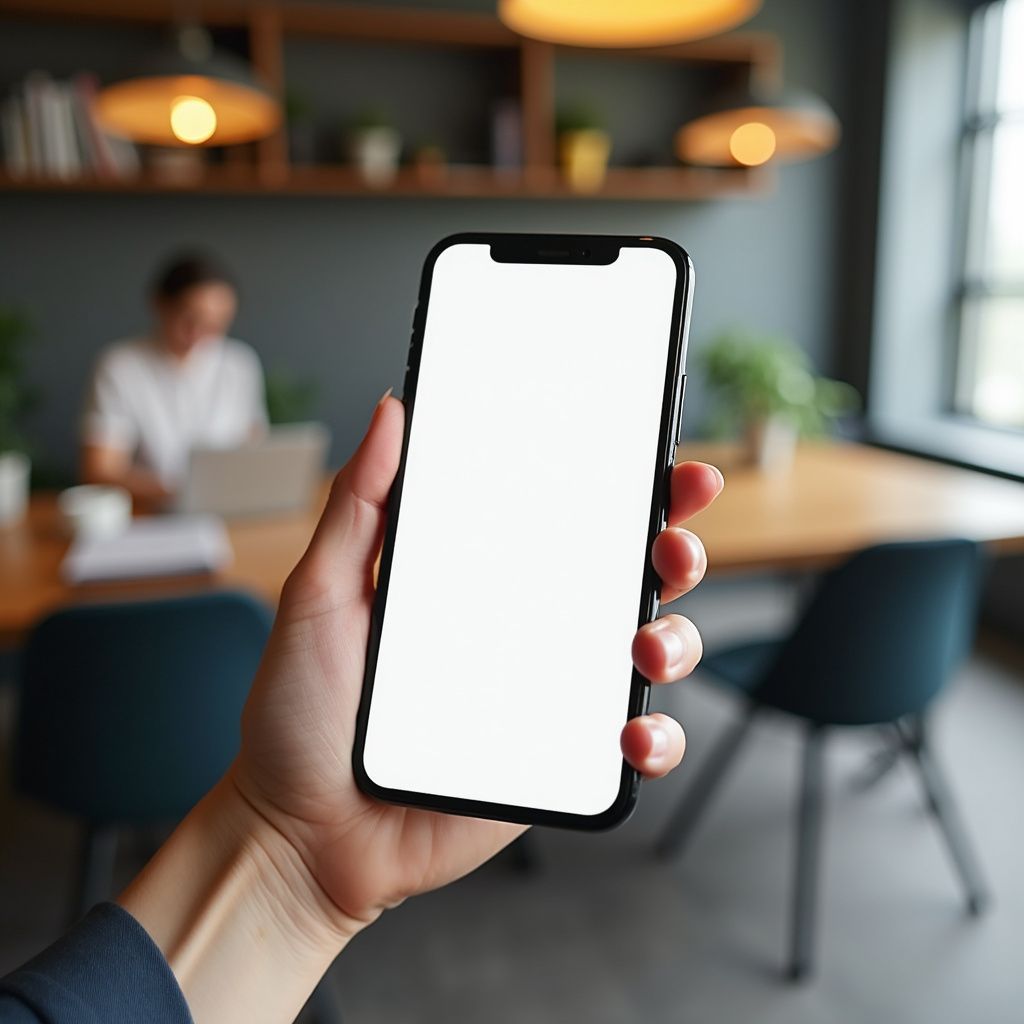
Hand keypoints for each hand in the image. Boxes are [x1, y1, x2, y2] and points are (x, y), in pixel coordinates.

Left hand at [231, 393, 723, 935]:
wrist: (298, 833)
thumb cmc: (299, 714)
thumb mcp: (320, 593)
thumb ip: (359, 505)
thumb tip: (391, 413)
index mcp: (480, 581)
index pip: (566, 521)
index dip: (626, 490)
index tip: (663, 466)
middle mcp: (526, 632)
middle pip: (627, 577)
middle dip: (675, 549)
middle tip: (671, 543)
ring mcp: (547, 697)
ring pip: (651, 654)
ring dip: (676, 639)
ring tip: (645, 648)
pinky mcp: (557, 762)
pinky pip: (634, 745)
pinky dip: (656, 738)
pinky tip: (630, 736)